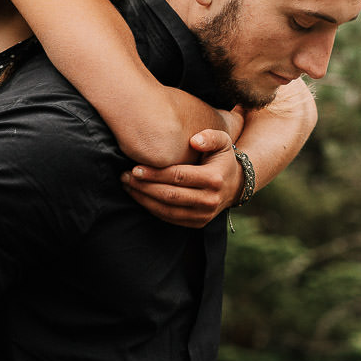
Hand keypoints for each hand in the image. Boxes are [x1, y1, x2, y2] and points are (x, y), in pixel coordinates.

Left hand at [121, 128, 242, 226]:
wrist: (235, 185)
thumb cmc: (222, 159)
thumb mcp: (223, 142)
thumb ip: (210, 137)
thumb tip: (194, 141)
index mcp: (214, 179)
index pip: (179, 177)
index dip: (155, 174)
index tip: (135, 168)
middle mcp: (210, 200)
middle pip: (170, 195)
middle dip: (144, 187)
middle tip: (125, 177)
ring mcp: (203, 215)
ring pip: (167, 210)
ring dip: (143, 200)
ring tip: (127, 186)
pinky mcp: (197, 223)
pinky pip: (169, 218)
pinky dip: (151, 208)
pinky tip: (139, 197)